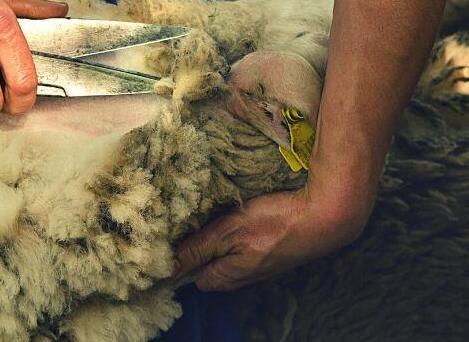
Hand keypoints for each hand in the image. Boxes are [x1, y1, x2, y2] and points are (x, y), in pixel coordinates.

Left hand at [173, 168, 373, 290]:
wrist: (327, 217)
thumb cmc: (277, 222)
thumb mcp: (228, 231)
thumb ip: (198, 249)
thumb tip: (168, 267)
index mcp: (229, 276)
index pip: (193, 277)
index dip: (182, 259)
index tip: (177, 237)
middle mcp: (245, 278)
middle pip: (211, 270)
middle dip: (201, 250)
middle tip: (197, 224)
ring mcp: (263, 268)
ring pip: (230, 259)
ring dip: (221, 242)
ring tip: (219, 219)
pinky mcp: (275, 255)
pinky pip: (247, 252)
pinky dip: (240, 239)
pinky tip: (244, 221)